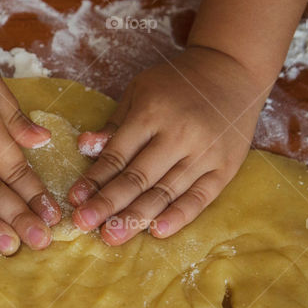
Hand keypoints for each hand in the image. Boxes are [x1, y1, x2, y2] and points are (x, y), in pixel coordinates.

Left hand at [68, 46, 266, 244]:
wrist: (233, 71)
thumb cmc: (176, 84)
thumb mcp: (140, 91)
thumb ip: (114, 124)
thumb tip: (85, 146)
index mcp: (152, 113)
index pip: (117, 155)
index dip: (95, 179)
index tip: (74, 199)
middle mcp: (179, 134)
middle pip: (138, 177)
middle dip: (108, 204)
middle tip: (84, 224)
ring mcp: (205, 152)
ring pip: (166, 192)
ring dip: (136, 217)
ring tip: (112, 236)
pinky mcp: (227, 167)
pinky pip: (201, 197)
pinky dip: (180, 216)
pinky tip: (157, 232)